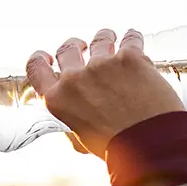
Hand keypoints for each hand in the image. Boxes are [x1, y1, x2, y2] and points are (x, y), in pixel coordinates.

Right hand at [26, 29, 183, 159]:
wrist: (150, 144)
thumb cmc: (117, 148)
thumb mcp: (82, 139)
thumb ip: (73, 122)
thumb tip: (73, 119)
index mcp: (59, 100)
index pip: (37, 68)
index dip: (40, 59)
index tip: (47, 56)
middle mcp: (75, 79)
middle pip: (67, 49)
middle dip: (75, 46)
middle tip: (83, 47)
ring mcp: (102, 65)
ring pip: (99, 38)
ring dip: (104, 38)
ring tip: (112, 40)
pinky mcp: (130, 57)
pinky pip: (129, 38)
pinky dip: (132, 37)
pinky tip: (133, 38)